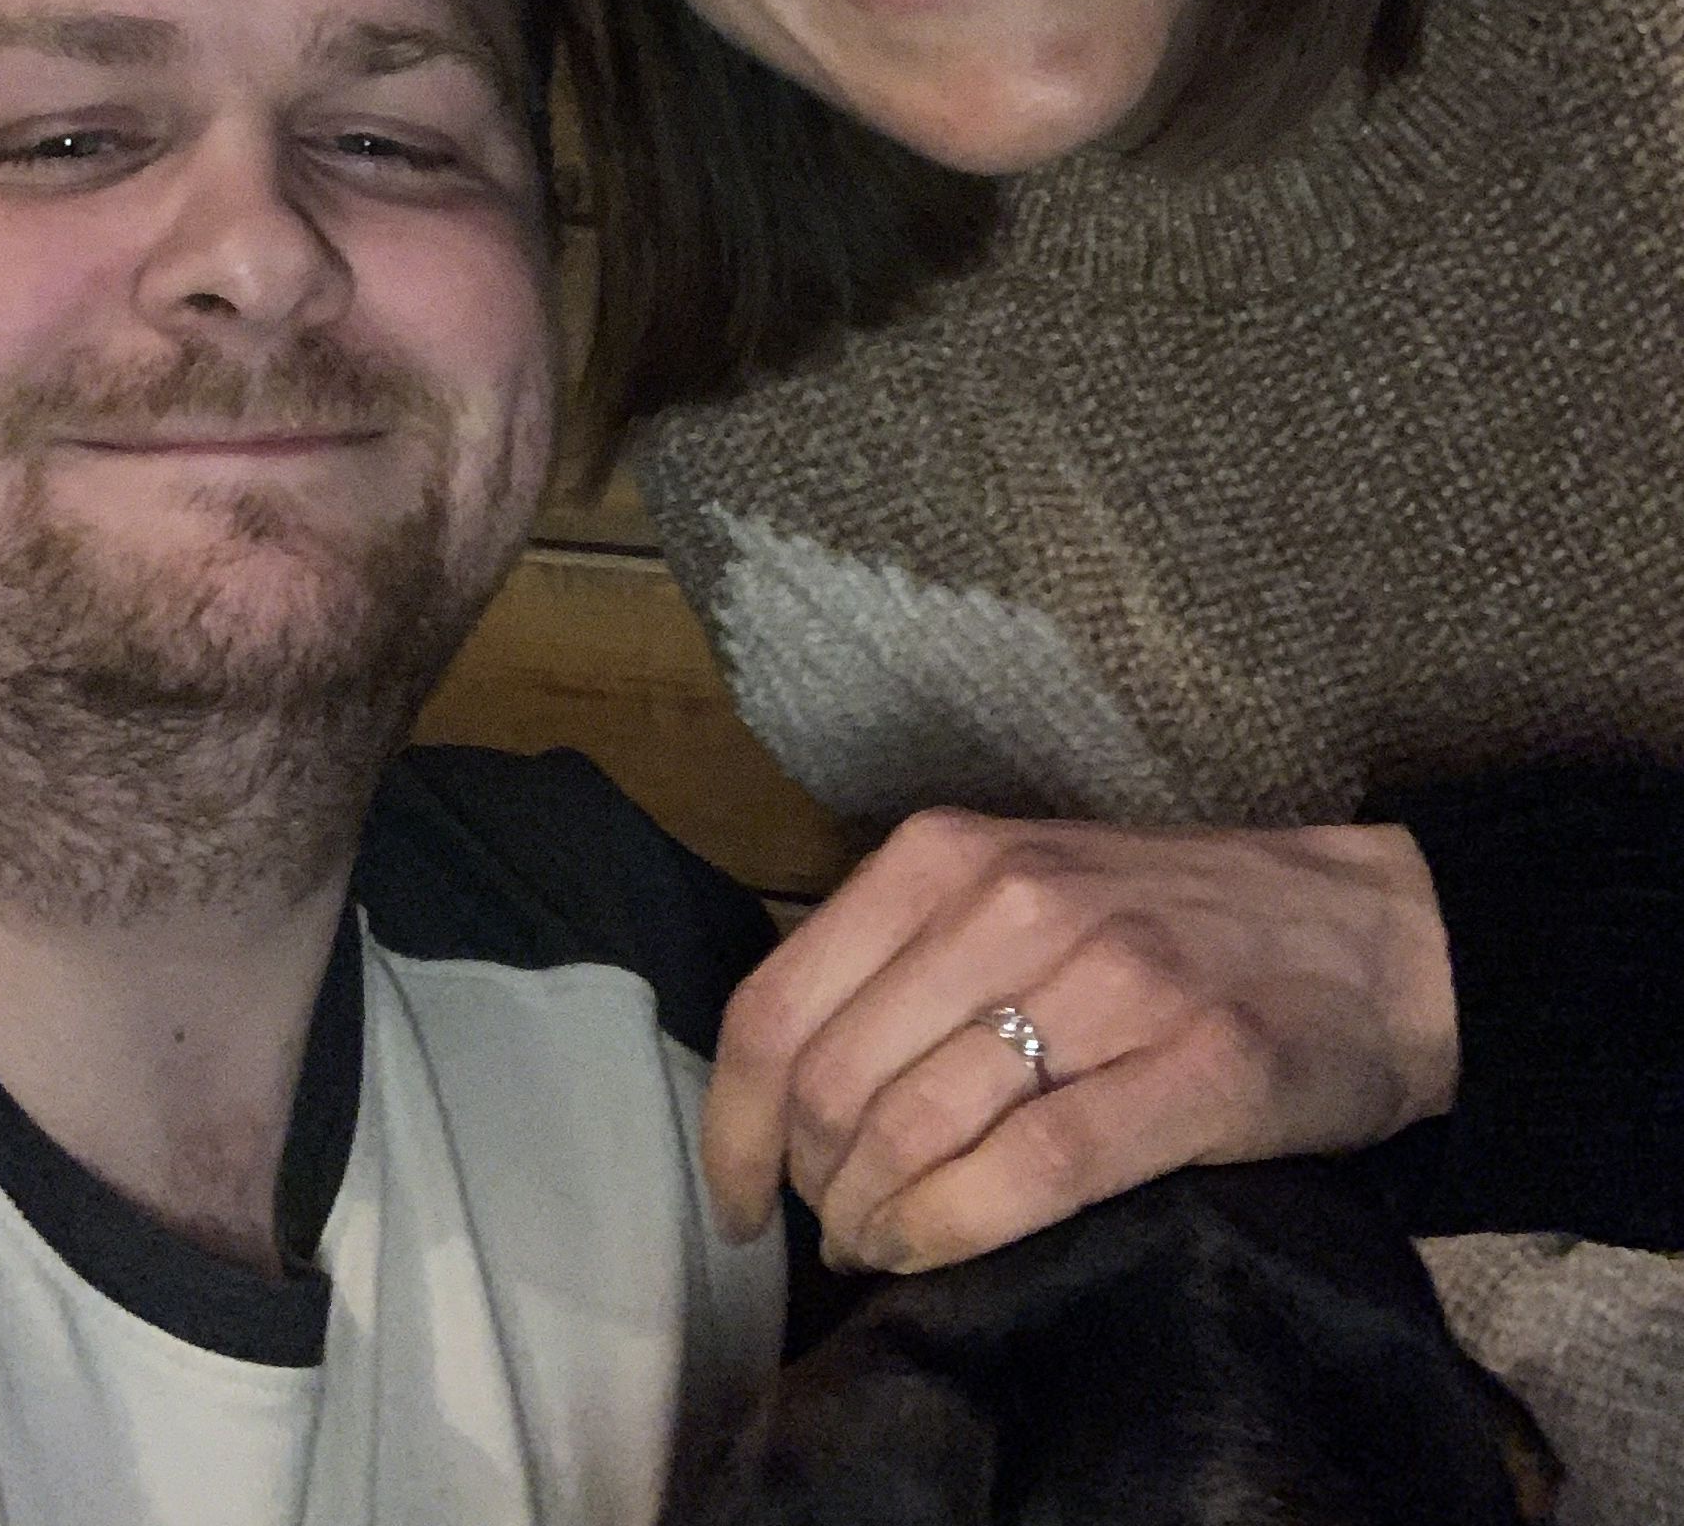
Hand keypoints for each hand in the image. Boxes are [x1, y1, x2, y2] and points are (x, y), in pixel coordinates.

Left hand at [703, 807, 1457, 1271]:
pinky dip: (958, 1229)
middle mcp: (1012, 899)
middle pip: (837, 1080)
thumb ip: (904, 956)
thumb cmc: (1170, 923)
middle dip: (812, 1184)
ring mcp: (1107, 978)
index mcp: (946, 854)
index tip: (738, 1195)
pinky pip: (1034, 1168)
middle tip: (832, 1232)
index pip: (779, 1002)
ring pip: (921, 1126)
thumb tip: (786, 1084)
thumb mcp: (1015, 889)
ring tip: (881, 1250)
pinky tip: (934, 1253)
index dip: (736, 1121)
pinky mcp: (1196, 1064)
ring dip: (875, 1220)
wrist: (1372, 936)